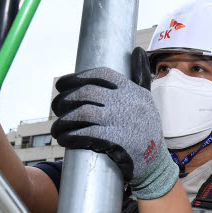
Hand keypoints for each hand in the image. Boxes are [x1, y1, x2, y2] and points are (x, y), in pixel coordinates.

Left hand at [51, 49, 177, 198]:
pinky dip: (71, 136)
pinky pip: (87, 134)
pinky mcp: (117, 141)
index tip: (61, 85)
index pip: (100, 74)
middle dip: (65, 100)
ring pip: (83, 113)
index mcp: (131, 90)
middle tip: (56, 108)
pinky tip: (64, 139)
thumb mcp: (146, 99)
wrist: (156, 161)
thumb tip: (137, 51)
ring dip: (64, 121)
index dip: (76, 77)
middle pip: (86, 93)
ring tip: (56, 129)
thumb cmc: (147, 128)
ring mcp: (121, 122)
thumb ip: (139, 75)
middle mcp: (126, 103)